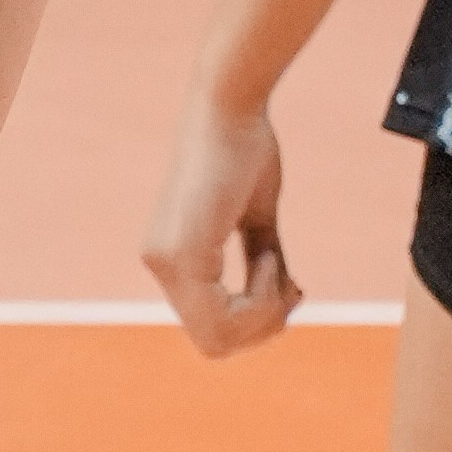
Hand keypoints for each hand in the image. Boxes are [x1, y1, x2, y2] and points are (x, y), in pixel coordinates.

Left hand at [145, 81, 297, 359]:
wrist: (231, 106)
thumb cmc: (246, 150)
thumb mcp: (257, 220)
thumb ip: (261, 264)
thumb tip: (282, 305)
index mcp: (171, 258)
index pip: (213, 331)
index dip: (258, 322)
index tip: (289, 285)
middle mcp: (159, 264)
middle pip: (217, 344)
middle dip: (265, 325)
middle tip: (291, 284)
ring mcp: (166, 263)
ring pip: (221, 338)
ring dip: (265, 310)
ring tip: (275, 259)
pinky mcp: (182, 255)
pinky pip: (225, 315)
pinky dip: (261, 296)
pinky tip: (269, 256)